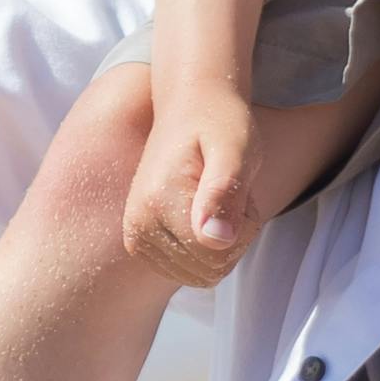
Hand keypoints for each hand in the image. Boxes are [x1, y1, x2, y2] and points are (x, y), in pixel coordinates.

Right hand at [123, 82, 259, 285]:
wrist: (189, 105)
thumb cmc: (219, 124)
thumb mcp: (234, 148)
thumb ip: (224, 191)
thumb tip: (216, 240)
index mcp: (158, 202)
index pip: (218, 254)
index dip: (243, 227)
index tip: (235, 187)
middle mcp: (138, 225)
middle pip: (210, 270)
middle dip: (233, 237)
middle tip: (228, 192)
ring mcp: (136, 237)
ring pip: (201, 274)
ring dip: (222, 243)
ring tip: (215, 199)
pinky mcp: (140, 243)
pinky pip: (189, 271)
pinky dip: (206, 248)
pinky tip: (202, 211)